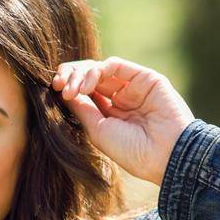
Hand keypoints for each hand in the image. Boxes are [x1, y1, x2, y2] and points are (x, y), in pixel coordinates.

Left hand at [51, 57, 194, 184]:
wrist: (166, 154)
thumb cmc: (132, 150)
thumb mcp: (98, 130)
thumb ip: (82, 108)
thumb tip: (62, 91)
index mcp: (110, 115)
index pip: (84, 93)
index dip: (67, 87)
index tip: (53, 89)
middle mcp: (121, 99)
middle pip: (89, 78)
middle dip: (69, 76)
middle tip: (57, 84)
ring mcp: (133, 87)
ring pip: (99, 69)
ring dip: (79, 74)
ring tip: (70, 89)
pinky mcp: (145, 78)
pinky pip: (114, 66)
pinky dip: (95, 71)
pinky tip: (85, 86)